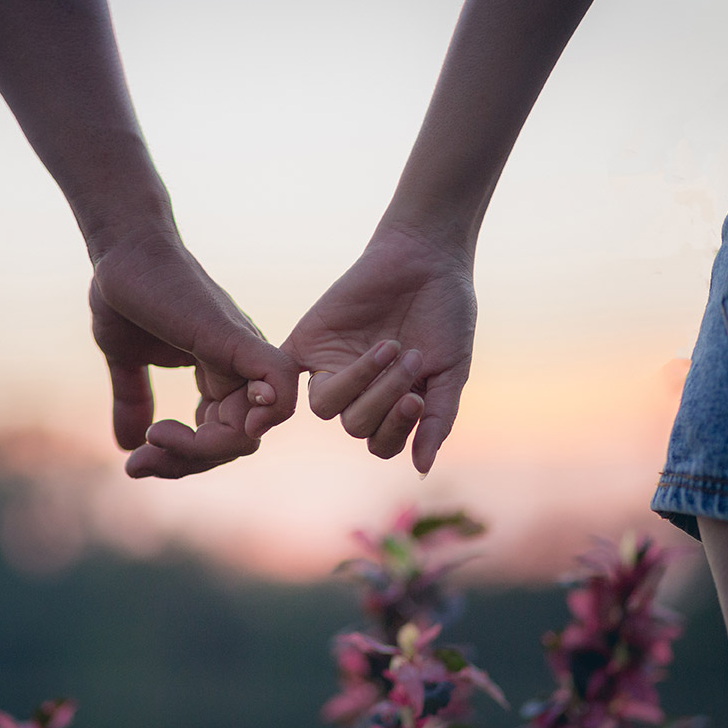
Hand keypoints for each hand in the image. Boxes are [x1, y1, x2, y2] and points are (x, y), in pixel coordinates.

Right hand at [90, 234, 297, 477]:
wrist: (121, 249)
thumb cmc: (125, 294)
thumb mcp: (126, 360)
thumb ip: (133, 401)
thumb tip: (127, 445)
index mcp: (219, 375)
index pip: (222, 439)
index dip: (183, 460)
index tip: (137, 462)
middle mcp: (239, 369)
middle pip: (238, 443)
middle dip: (187, 462)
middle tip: (141, 463)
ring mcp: (241, 354)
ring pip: (252, 429)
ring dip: (200, 450)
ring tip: (153, 439)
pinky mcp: (236, 337)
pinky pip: (278, 381)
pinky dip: (265, 411)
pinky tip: (209, 427)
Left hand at [282, 227, 476, 473]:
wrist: (426, 257)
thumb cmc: (446, 313)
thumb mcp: (451, 369)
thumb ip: (438, 418)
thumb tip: (421, 469)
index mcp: (392, 405)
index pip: (381, 442)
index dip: (396, 429)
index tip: (417, 399)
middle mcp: (360, 392)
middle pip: (355, 425)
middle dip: (384, 398)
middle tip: (410, 359)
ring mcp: (331, 368)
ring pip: (325, 407)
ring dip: (360, 382)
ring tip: (389, 347)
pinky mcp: (307, 342)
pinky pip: (283, 373)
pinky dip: (277, 388)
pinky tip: (289, 393)